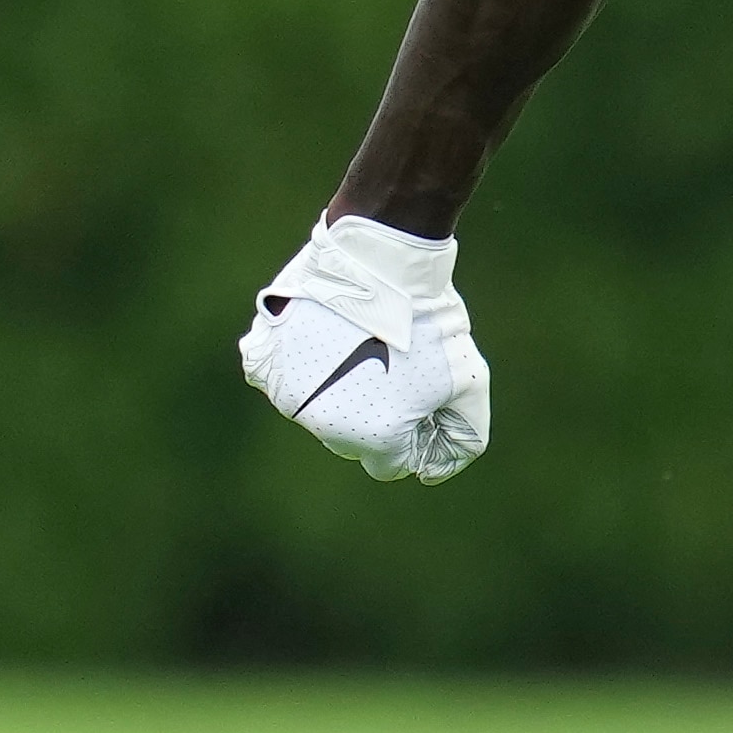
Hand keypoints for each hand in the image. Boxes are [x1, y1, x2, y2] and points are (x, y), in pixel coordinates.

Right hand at [239, 214, 492, 481]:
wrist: (382, 262)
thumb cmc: (430, 324)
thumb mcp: (469, 383)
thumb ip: (462, 436)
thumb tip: (433, 470)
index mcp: (372, 437)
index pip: (392, 463)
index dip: (412, 435)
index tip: (420, 399)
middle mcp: (322, 424)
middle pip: (350, 440)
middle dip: (374, 415)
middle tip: (392, 368)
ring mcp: (285, 391)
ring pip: (314, 408)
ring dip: (335, 389)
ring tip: (361, 345)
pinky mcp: (264, 357)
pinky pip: (278, 377)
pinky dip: (298, 363)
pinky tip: (324, 336)